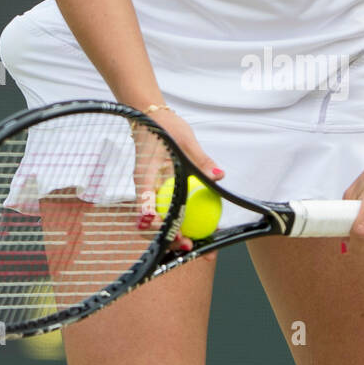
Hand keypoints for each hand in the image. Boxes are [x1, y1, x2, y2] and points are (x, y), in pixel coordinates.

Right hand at [138, 106, 222, 254]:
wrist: (149, 116)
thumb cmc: (163, 125)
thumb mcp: (184, 140)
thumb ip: (200, 160)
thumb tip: (218, 176)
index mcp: (145, 178)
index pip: (147, 210)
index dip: (161, 227)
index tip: (178, 236)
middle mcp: (146, 189)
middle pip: (154, 222)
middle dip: (171, 239)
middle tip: (193, 249)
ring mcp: (152, 191)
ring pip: (163, 219)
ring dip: (179, 233)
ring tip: (202, 245)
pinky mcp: (160, 190)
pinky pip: (170, 208)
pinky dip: (184, 219)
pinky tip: (203, 226)